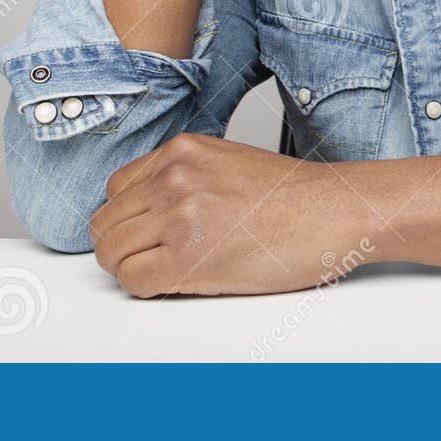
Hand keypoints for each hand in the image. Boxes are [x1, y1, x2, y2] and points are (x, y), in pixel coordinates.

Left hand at [90, 133, 371, 296]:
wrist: (335, 212)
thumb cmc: (294, 198)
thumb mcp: (228, 163)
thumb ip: (184, 177)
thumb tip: (150, 212)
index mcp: (181, 151)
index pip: (115, 189)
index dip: (129, 219)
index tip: (148, 234)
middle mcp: (173, 176)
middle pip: (106, 222)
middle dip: (124, 246)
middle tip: (155, 259)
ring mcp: (179, 214)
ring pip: (111, 253)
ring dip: (133, 268)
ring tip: (169, 271)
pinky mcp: (188, 255)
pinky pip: (133, 281)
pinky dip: (148, 289)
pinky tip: (180, 283)